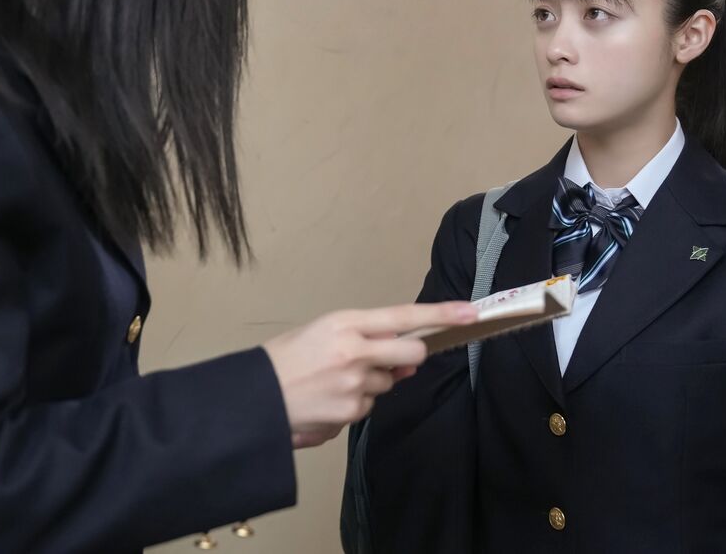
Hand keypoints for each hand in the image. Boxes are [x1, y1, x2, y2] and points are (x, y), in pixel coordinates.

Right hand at [263, 301, 476, 448]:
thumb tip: (407, 359)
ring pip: (387, 383)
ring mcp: (355, 385)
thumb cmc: (285, 359)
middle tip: (387, 359)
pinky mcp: (350, 413)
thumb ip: (367, 339)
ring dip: (372, 382)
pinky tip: (327, 399)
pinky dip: (354, 404)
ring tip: (333, 381)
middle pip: (411, 354)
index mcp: (345, 323)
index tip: (471, 312)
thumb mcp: (322, 332)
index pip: (404, 315)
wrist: (254, 398)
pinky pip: (368, 407)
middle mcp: (354, 352)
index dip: (442, 314)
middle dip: (409, 358)